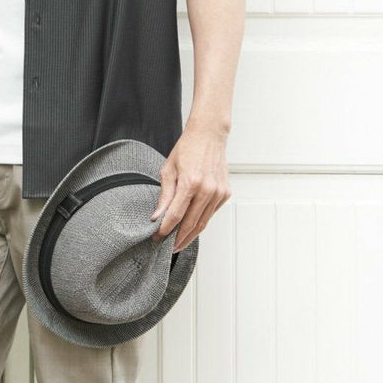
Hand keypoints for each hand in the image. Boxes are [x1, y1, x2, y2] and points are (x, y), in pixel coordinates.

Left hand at [149, 121, 231, 251]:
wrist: (209, 136)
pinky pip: (210, 213)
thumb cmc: (187, 149)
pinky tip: (191, 227)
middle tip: (167, 247)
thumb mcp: (168, 170)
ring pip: (203, 222)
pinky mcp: (225, 193)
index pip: (175, 215)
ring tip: (178, 243)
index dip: (165, 230)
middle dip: (177, 238)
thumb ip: (164, 196)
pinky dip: (200, 222)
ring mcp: (218, 192)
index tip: (157, 237)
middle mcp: (207, 190)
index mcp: (190, 183)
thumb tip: (157, 216)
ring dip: (190, 235)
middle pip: (190, 224)